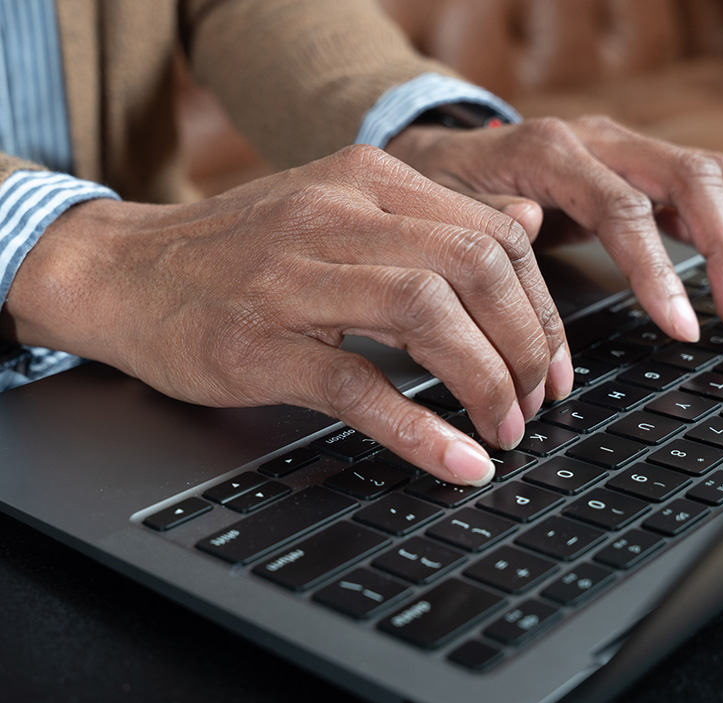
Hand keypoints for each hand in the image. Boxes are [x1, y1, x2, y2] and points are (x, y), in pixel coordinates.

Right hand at [0, 146, 572, 484]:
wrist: (127, 271)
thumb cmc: (240, 251)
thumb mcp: (340, 208)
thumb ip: (434, 214)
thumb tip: (526, 219)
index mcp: (366, 181)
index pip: (493, 233)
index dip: (541, 305)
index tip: (553, 359)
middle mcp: (336, 215)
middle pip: (474, 269)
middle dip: (526, 345)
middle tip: (536, 401)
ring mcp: (293, 279)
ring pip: (427, 316)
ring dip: (485, 382)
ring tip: (504, 428)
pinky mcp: (260, 344)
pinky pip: (359, 385)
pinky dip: (420, 428)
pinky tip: (457, 459)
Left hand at [387, 115, 722, 338]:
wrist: (447, 156)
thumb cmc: (446, 188)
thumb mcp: (449, 207)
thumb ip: (489, 218)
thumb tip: (532, 223)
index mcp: (550, 152)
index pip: (623, 209)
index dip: (657, 269)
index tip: (681, 325)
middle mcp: (597, 142)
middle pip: (691, 178)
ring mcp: (622, 151)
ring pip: (712, 176)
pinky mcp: (635, 170)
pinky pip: (702, 188)